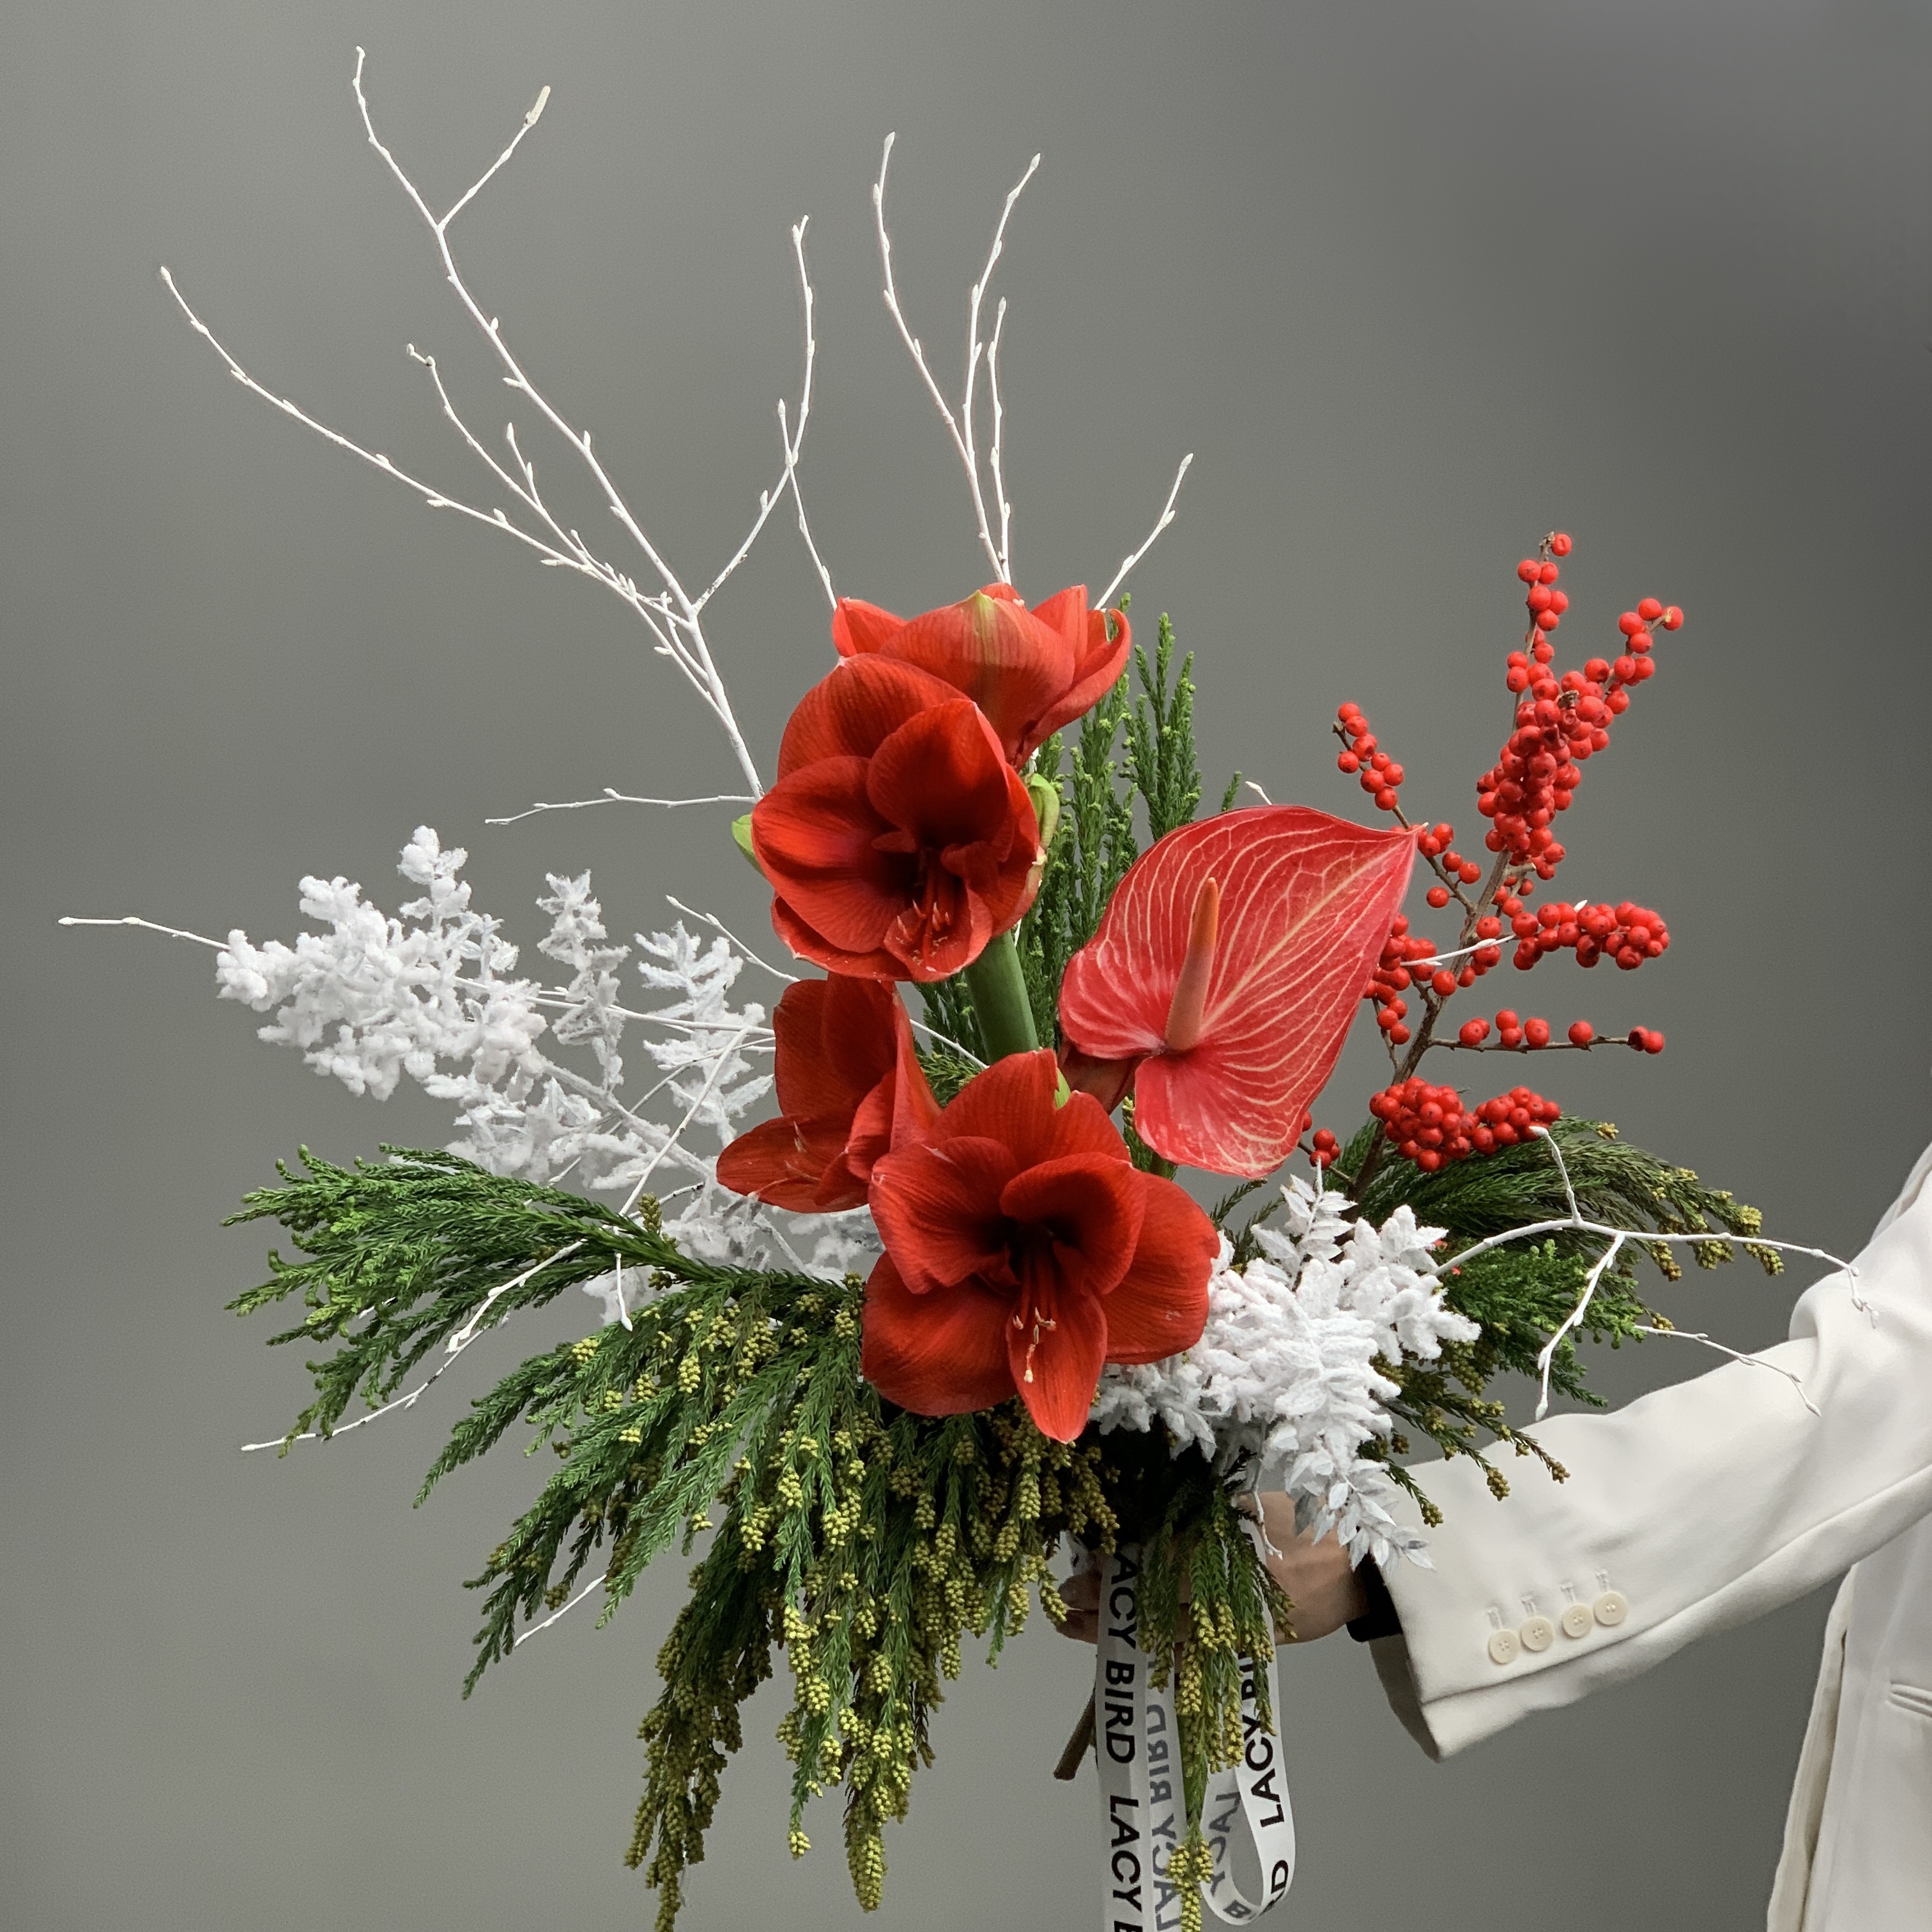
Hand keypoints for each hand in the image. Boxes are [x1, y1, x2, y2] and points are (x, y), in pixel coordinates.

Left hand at [1055, 1494, 1368, 1645]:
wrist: (1359, 1573)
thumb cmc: (1305, 1526)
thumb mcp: (1256, 1508)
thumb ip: (1207, 1515)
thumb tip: (1143, 1521)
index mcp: (1233, 1543)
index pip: (1162, 1559)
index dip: (1118, 1570)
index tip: (1079, 1573)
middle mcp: (1232, 1586)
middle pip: (1156, 1600)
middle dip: (1108, 1607)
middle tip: (1064, 1607)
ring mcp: (1240, 1621)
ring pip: (1168, 1633)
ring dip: (1121, 1633)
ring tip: (1078, 1630)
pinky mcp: (1249, 1645)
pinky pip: (1195, 1653)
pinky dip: (1157, 1651)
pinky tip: (1127, 1650)